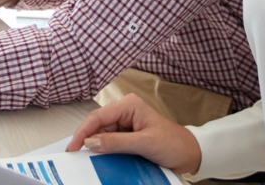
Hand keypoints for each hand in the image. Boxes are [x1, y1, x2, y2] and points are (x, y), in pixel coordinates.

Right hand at [65, 94, 202, 175]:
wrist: (191, 155)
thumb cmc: (174, 143)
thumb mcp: (144, 143)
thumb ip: (116, 142)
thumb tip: (90, 142)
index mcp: (129, 105)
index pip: (98, 117)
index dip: (83, 131)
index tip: (73, 147)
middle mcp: (125, 112)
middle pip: (98, 126)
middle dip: (88, 140)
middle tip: (76, 156)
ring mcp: (126, 124)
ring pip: (102, 135)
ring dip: (96, 147)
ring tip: (88, 159)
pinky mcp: (128, 136)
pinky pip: (110, 143)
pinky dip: (105, 151)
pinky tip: (100, 159)